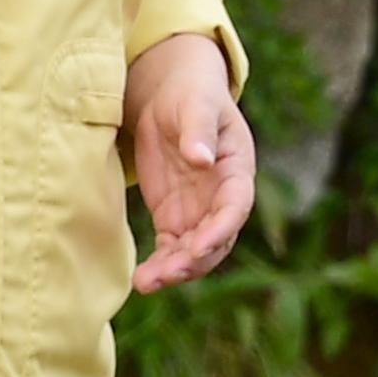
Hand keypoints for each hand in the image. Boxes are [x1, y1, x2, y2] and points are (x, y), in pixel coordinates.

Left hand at [125, 33, 253, 292]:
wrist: (171, 94)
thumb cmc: (191, 93)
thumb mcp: (195, 105)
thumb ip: (198, 130)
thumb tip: (201, 158)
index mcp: (237, 169)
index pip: (235, 207)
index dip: (220, 230)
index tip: (197, 248)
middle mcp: (222, 197)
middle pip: (216, 240)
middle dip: (193, 261)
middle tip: (165, 274)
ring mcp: (198, 211)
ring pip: (193, 253)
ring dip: (174, 271)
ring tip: (146, 283)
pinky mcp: (174, 217)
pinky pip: (171, 249)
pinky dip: (160, 266)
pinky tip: (140, 279)